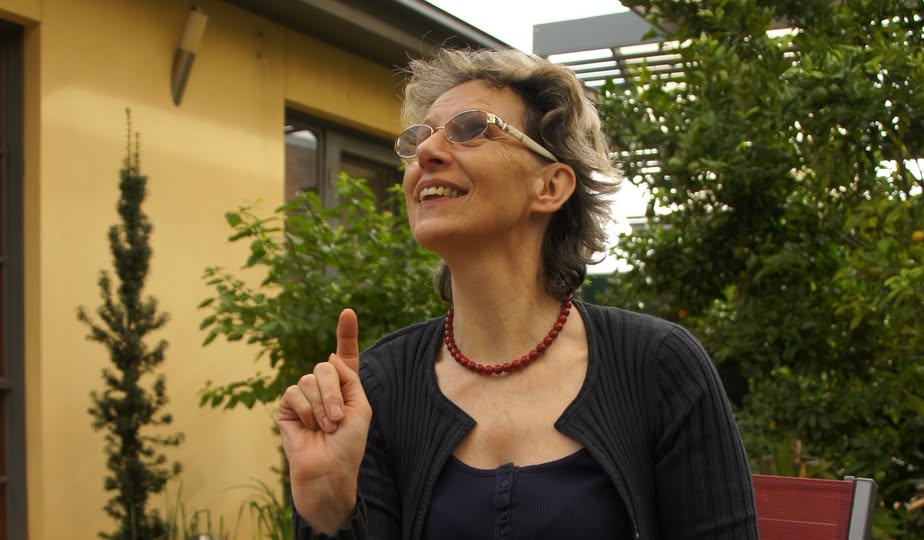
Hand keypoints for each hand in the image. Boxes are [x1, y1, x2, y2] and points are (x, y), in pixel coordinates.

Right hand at [276, 308, 371, 533]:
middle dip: (333, 393)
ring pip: (309, 379)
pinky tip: (308, 427)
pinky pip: (294, 392)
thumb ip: (348, 379)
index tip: (348, 312)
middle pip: (325, 367)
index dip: (346, 333)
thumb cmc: (349, 444)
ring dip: (321, 406)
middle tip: (337, 419)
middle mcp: (324, 387)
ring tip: (325, 427)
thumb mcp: (360, 407)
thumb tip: (328, 356)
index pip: (345, 355)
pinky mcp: (286, 406)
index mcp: (346, 386)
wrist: (329, 470)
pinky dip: (305, 410)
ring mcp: (304, 395)